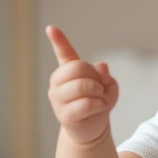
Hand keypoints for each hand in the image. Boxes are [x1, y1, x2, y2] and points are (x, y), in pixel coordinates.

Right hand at [46, 25, 118, 145]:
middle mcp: (58, 83)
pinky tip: (98, 109)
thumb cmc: (97, 104)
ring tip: (99, 100)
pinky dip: (99, 105)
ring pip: (84, 86)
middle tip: (99, 89)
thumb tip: (102, 66)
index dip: (58, 40)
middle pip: (79, 67)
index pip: (63, 53)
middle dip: (96, 77)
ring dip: (99, 93)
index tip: (51, 28)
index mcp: (67, 72)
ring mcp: (58, 99)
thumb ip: (104, 75)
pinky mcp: (64, 115)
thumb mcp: (106, 87)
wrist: (92, 129)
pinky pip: (86, 103)